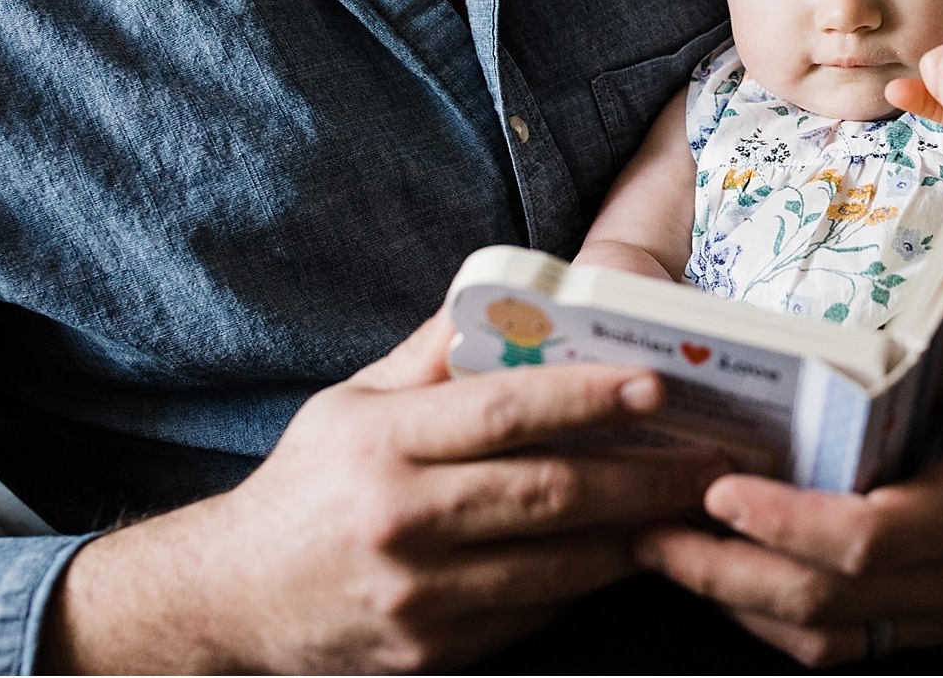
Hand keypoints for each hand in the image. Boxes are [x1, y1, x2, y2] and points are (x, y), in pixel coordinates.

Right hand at [41, 308, 729, 673]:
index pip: (504, 411)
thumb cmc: (306, 487)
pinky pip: (534, 612)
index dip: (588, 397)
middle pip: (549, 494)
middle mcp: (400, 519)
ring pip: (556, 564)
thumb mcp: (351, 401)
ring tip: (692, 506)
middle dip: (645, 475)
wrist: (229, 602)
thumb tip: (510, 299)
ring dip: (634, 534)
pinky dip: (587, 582)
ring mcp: (417, 596)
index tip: (655, 385)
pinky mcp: (431, 652)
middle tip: (712, 459)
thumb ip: (432, 352)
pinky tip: (628, 553)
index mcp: (381, 442)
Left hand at [634, 237, 942, 666]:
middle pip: (829, 600)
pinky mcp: (917, 625)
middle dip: (730, 569)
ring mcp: (937, 613)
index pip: (876, 539)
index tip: (724, 490)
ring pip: (822, 633)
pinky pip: (834, 645)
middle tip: (648, 524)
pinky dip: (767, 618)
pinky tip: (715, 575)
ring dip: (733, 598)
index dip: (794, 522)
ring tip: (656, 547)